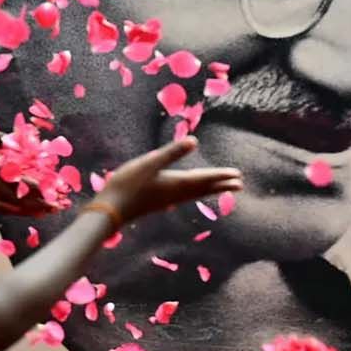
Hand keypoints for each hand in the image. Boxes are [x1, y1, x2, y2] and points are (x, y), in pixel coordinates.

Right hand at [94, 138, 243, 222]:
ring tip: (223, 188)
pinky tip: (191, 192)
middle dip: (221, 185)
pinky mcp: (159, 201)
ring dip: (210, 189)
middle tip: (239, 184)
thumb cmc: (128, 184)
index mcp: (176, 183)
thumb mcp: (149, 163)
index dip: (221, 176)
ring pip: (195, 194)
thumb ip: (171, 152)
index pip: (204, 179)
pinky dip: (195, 193)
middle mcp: (175, 193)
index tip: (237, 176)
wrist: (110, 210)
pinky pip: (185, 196)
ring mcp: (167, 199)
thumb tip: (194, 140)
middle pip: (203, 189)